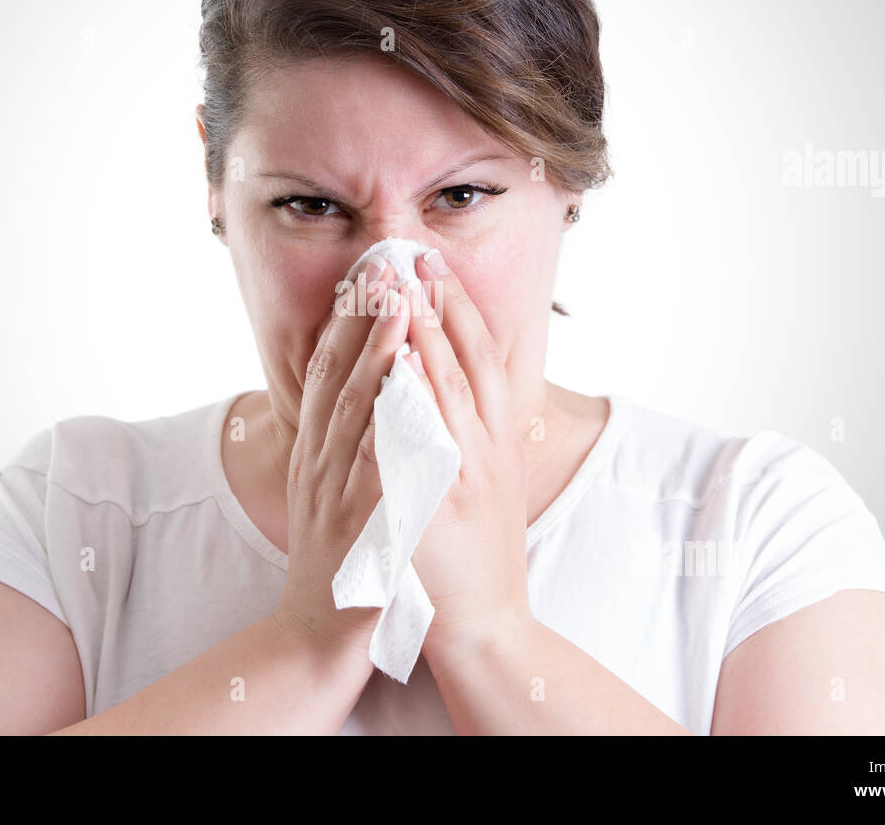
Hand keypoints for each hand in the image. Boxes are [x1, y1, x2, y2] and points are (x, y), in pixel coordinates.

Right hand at [271, 259, 413, 666]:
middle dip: (362, 317)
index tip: (368, 274)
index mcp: (319, 455)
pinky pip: (376, 468)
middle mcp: (321, 465)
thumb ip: (346, 452)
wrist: (312, 643)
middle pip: (337, 377)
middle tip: (384, 263)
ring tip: (398, 305)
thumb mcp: (333, 499)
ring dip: (377, 355)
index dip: (347, 320)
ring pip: (355, 412)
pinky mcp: (359, 528)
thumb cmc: (335, 571)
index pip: (329, 373)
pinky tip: (408, 392)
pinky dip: (391, 425)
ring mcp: (337, 494)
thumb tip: (367, 405)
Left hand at [401, 248, 534, 659]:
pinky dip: (404, 402)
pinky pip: (417, 446)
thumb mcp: (489, 486)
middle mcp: (486, 454)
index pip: (482, 361)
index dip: (459, 310)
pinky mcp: (435, 510)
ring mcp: (461, 481)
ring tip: (398, 290)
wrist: (485, 628)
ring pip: (444, 395)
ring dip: (420, 339)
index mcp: (498, 445)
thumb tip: (449, 383)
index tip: (435, 269)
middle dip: (438, 307)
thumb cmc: (477, 557)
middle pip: (464, 365)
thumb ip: (473, 436)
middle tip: (414, 257)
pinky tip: (387, 367)